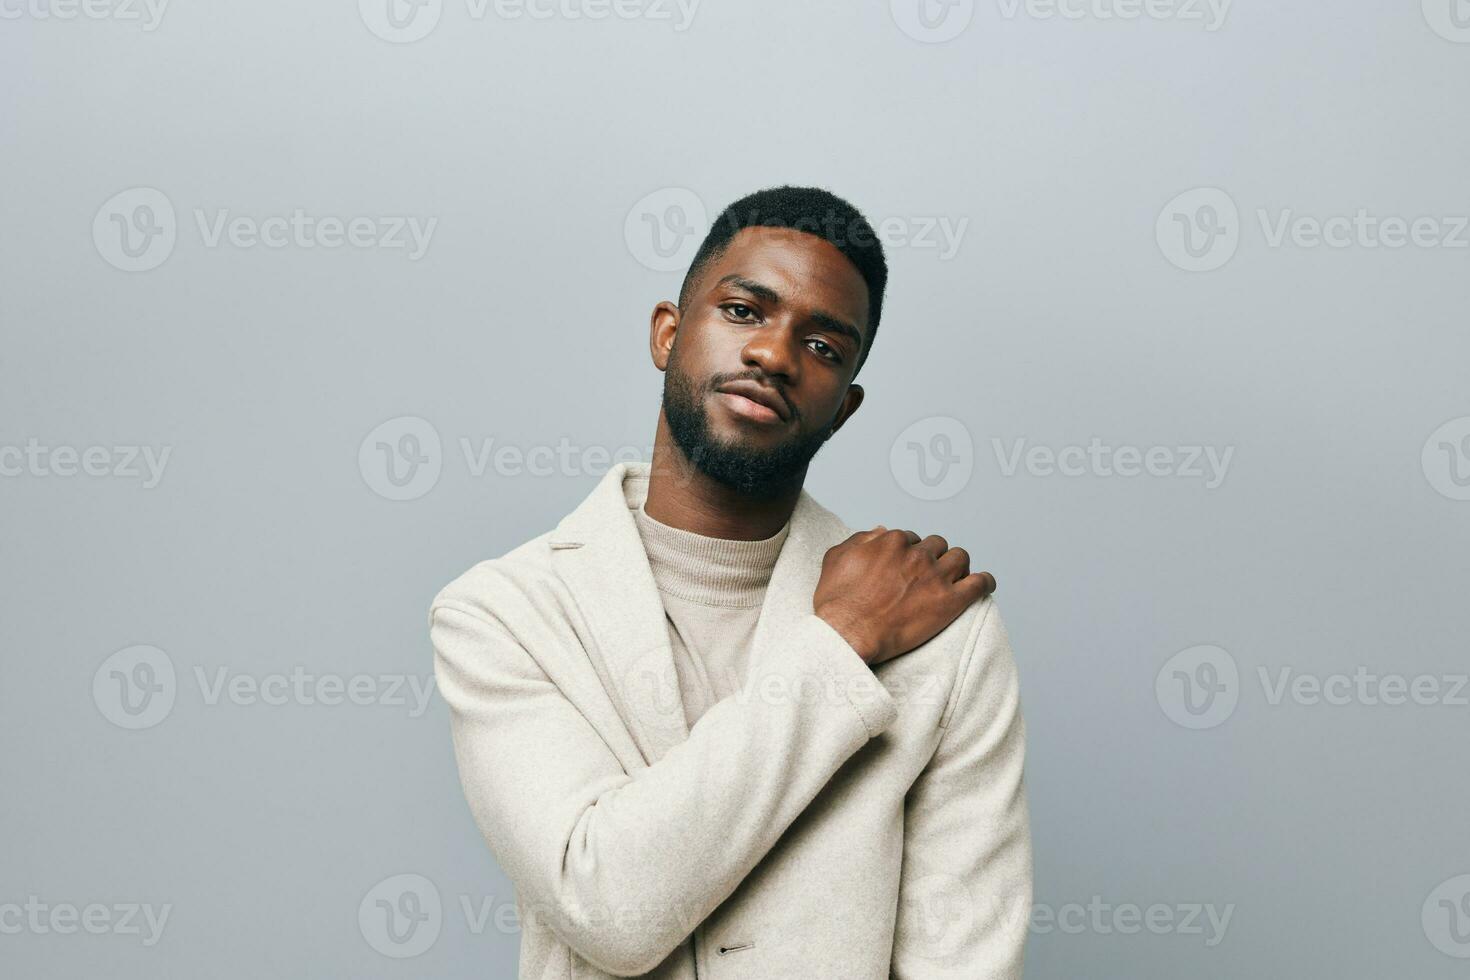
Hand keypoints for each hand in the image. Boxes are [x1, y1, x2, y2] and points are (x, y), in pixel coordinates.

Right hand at [814, 526, 995, 666]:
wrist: (848, 634)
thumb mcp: (837, 558)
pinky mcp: (950, 601)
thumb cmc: (838, 602)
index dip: (908, 553)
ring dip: (957, 565)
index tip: (906, 567)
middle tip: (927, 575)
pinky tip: (983, 584)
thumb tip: (880, 529)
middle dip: (933, 557)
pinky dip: (984, 582)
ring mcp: (935, 577)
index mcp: (892, 541)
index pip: (911, 538)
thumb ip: (861, 538)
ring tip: (954, 578)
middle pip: (937, 545)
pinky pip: (980, 583)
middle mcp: (917, 554)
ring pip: (960, 558)